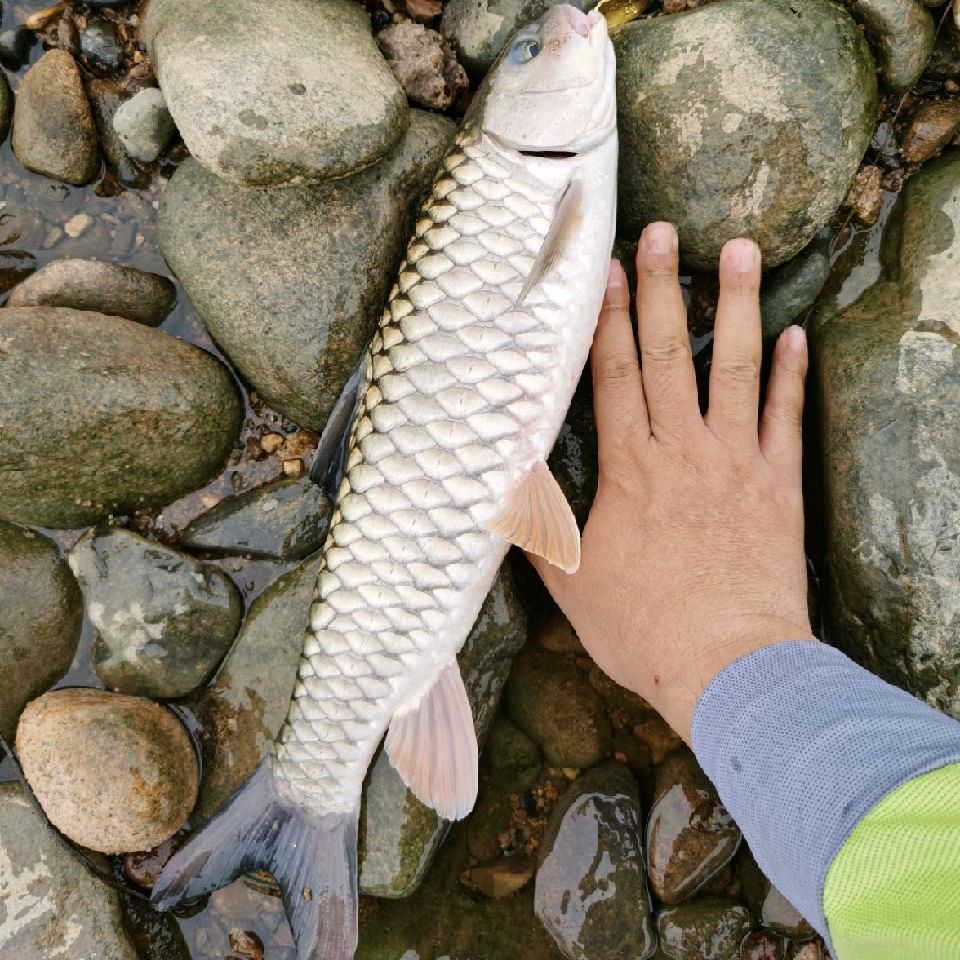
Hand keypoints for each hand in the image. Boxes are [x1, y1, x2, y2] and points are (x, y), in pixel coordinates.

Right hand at [531, 222, 814, 742]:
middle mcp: (683, 451)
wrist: (730, 666)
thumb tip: (502, 491)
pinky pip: (785, 417)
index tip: (607, 272)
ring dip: (736, 306)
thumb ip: (539, 530)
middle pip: (670, 355)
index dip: (610, 321)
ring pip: (734, 369)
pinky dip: (791, 374)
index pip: (616, 378)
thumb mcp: (572, 585)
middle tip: (662, 232)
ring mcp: (736, 462)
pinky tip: (795, 333)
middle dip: (663, 289)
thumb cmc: (644, 629)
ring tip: (740, 250)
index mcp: (630, 470)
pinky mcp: (778, 485)